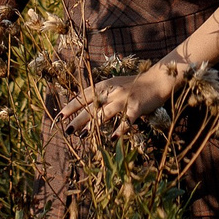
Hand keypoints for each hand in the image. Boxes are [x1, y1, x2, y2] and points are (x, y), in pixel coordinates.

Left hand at [58, 62, 182, 135]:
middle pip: (91, 106)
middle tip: (67, 130)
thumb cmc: (136, 85)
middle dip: (78, 118)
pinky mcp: (136, 107)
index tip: (60, 116)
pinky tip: (113, 138)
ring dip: (92, 125)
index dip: (72, 105)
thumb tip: (88, 108)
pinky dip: (120, 129)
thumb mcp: (117, 85)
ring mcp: (124, 99)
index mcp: (106, 85)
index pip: (85, 95)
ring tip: (83, 135)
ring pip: (104, 113)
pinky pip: (126, 120)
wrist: (158, 80)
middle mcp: (113, 91)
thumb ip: (104, 94)